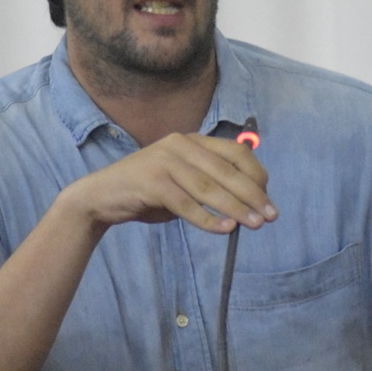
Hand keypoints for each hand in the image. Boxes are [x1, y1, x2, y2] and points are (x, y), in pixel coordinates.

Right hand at [65, 133, 277, 234]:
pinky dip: (208, 219)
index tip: (268, 197)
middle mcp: (180, 144)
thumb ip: (209, 183)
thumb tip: (250, 201)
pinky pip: (187, 204)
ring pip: (209, 188)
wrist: (101, 196)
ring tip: (254, 224)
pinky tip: (225, 230)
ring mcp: (165, 161)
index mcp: (192, 140)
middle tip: (270, 215)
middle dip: (252, 194)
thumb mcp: (182, 180)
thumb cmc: (148, 191)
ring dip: (235, 208)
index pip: (234, 152)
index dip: (255, 174)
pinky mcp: (152, 182)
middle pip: (226, 170)